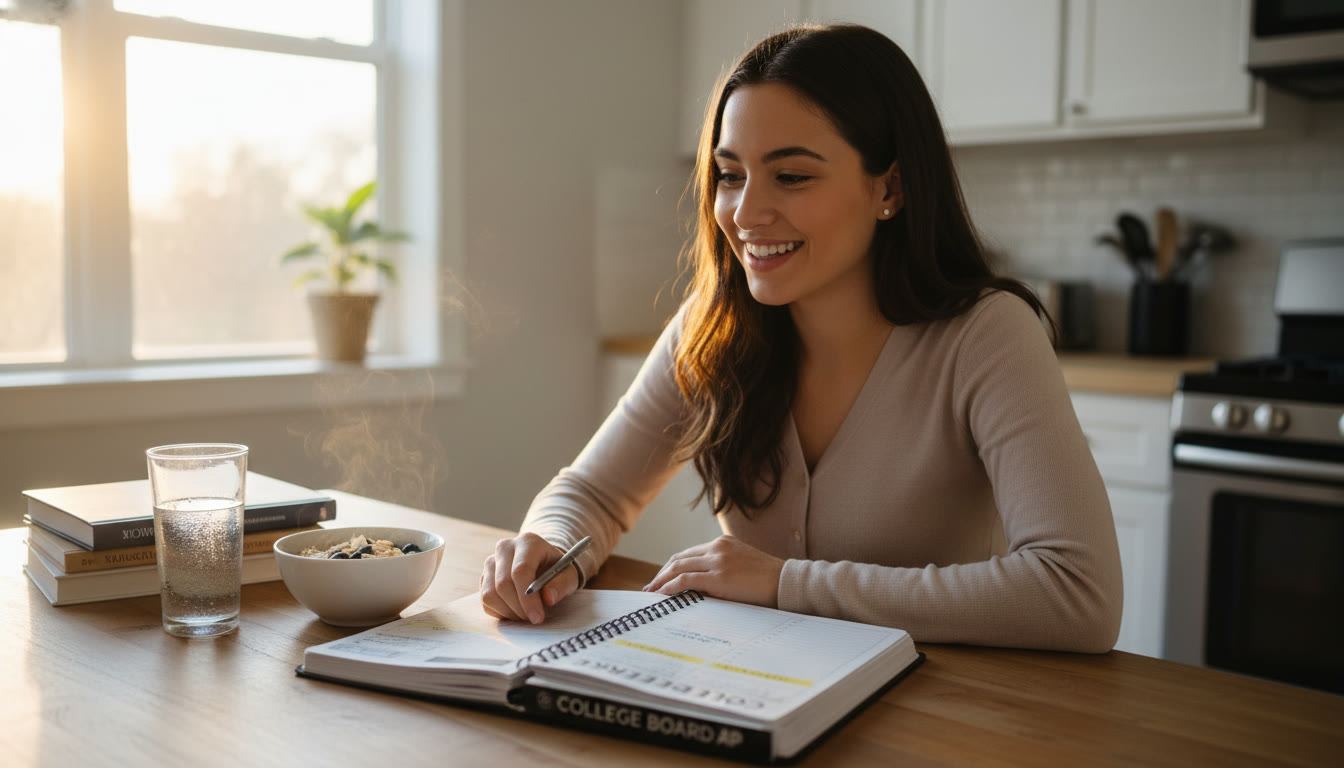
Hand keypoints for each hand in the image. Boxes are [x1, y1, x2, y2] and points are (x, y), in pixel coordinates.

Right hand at [480, 532, 580, 623]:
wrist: (543, 566)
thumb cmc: (557, 570)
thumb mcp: (568, 575)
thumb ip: (562, 585)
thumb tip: (548, 598)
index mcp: (528, 542)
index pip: (520, 571)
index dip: (527, 598)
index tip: (538, 618)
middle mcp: (505, 548)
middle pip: (503, 584)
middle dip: (519, 608)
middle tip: (534, 619)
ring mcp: (491, 562)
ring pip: (490, 594)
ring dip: (509, 612)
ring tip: (526, 615)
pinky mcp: (483, 577)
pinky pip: (485, 601)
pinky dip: (501, 612)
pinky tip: (516, 610)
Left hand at [642, 535, 783, 607]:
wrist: (786, 582)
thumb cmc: (767, 579)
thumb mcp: (741, 565)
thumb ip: (721, 568)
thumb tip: (699, 586)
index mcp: (722, 543)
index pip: (688, 554)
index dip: (671, 567)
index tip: (662, 579)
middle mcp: (717, 548)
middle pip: (678, 559)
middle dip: (661, 574)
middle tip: (650, 588)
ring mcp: (717, 561)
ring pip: (678, 568)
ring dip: (661, 581)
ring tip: (651, 593)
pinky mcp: (718, 576)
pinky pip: (686, 580)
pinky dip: (670, 586)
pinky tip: (663, 594)